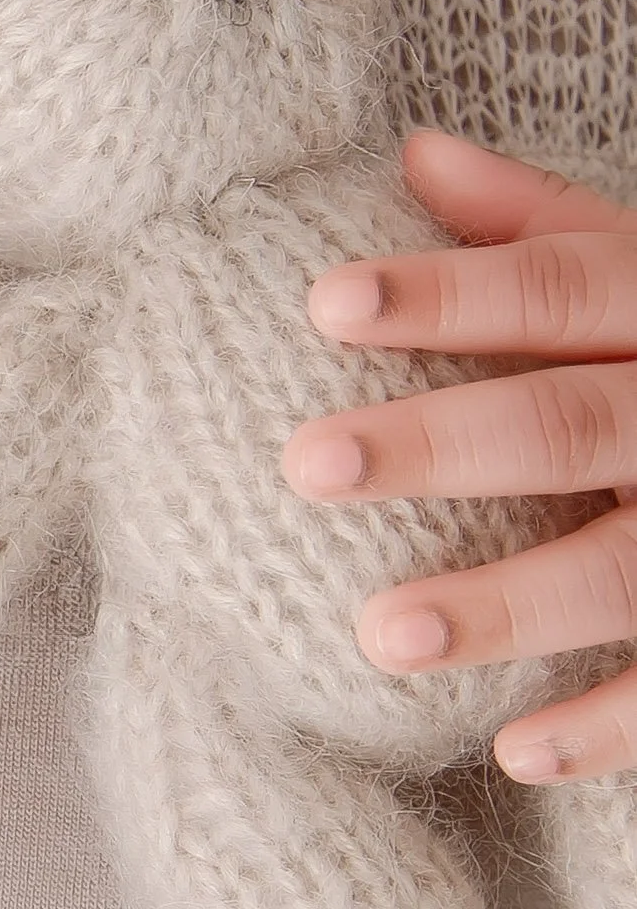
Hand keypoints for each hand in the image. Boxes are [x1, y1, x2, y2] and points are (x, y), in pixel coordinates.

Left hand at [282, 133, 636, 782]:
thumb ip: (546, 223)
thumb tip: (413, 155)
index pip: (558, 290)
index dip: (448, 293)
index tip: (325, 302)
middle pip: (568, 424)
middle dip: (438, 444)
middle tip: (304, 464)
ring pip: (624, 567)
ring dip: (507, 606)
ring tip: (381, 636)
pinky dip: (611, 726)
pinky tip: (514, 753)